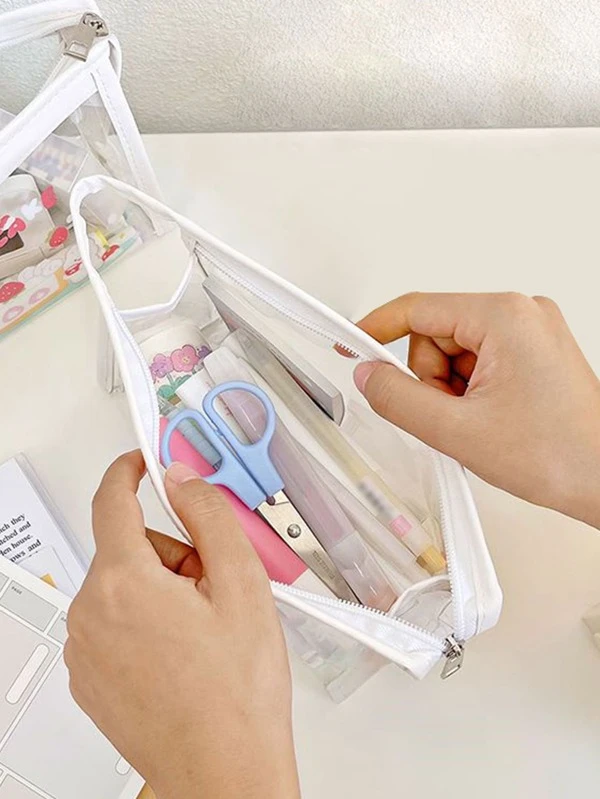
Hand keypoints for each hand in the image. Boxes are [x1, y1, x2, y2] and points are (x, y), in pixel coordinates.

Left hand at [64, 452, 299, 798]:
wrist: (224, 770)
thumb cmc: (236, 693)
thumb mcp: (242, 585)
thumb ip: (210, 516)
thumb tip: (184, 481)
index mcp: (124, 583)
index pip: (111, 500)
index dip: (129, 471)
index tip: (142, 462)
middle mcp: (91, 613)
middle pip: (128, 549)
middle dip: (171, 555)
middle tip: (213, 589)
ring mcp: (85, 650)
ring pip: (123, 588)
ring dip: (160, 593)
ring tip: (202, 634)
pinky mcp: (89, 678)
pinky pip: (113, 624)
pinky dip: (144, 625)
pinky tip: (182, 656)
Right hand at [354, 292, 599, 527]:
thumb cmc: (558, 454)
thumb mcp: (457, 431)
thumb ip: (398, 399)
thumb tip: (367, 376)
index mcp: (504, 316)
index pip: (419, 308)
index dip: (378, 329)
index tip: (352, 346)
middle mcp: (521, 314)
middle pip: (436, 334)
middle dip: (431, 379)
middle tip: (450, 417)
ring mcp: (531, 332)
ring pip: (455, 352)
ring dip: (451, 390)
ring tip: (476, 423)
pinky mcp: (534, 352)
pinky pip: (478, 362)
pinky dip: (470, 392)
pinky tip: (488, 419)